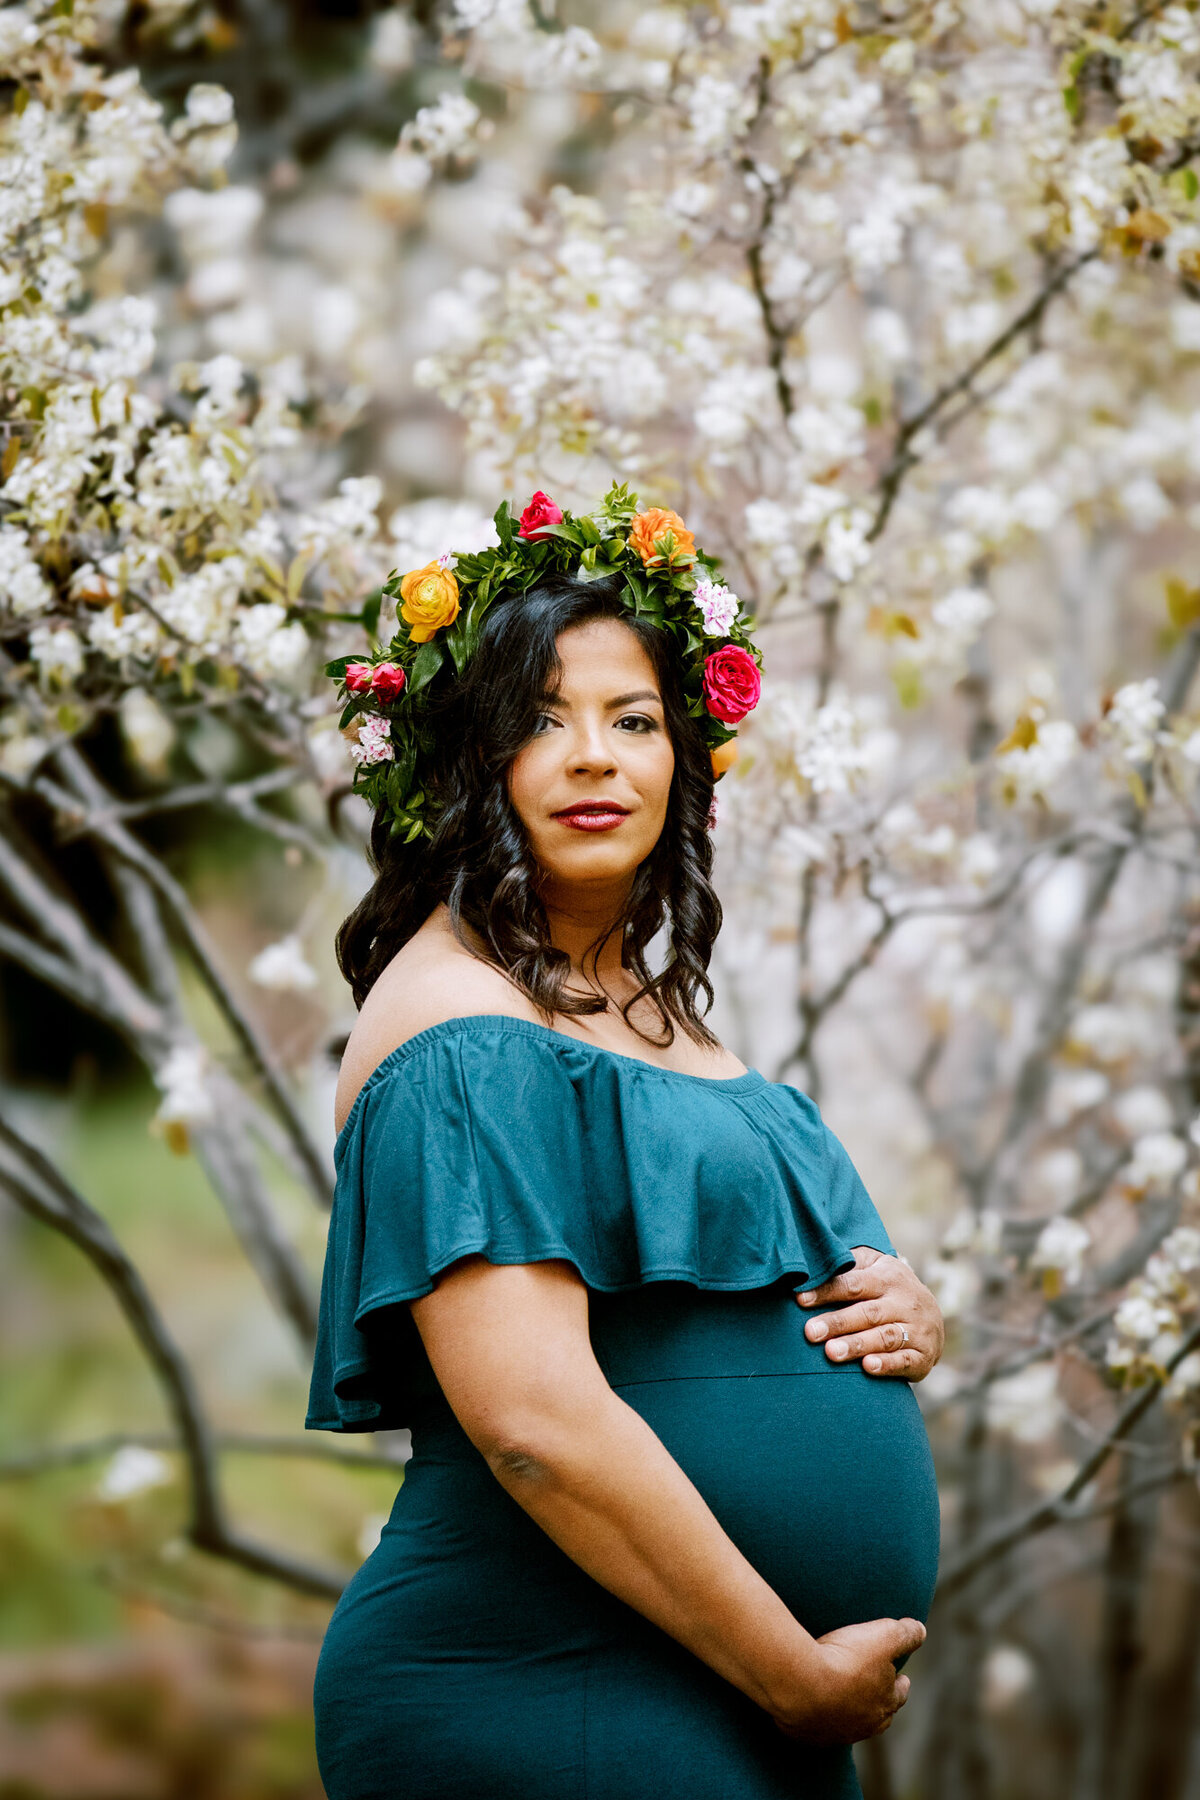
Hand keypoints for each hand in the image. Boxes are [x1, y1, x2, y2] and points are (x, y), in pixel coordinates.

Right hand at [771, 1617, 926, 1744]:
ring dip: (849, 1711)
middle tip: (874, 1690)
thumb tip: (921, 1630)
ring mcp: (836, 1733)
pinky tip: (813, 1706)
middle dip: (878, 1702)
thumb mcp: (883, 1636)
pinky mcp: (808, 1735)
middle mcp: (864, 1725)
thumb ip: (906, 1634)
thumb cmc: (845, 1660)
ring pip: (849, 1724)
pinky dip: (819, 1718)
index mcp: (885, 1703)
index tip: (901, 1677)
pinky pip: (818, 1728)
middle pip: (877, 1716)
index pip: (899, 1694)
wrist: (800, 1683)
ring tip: (843, 1698)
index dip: (900, 1683)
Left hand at [795, 1246, 944, 1378]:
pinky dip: (887, 1364)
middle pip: (868, 1312)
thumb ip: (848, 1265)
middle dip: (838, 1322)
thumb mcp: (874, 1267)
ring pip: (885, 1337)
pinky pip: (905, 1360)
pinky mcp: (923, 1355)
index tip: (800, 1299)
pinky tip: (868, 1366)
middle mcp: (904, 1302)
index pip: (854, 1283)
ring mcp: (916, 1329)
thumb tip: (810, 1265)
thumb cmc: (888, 1289)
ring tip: (831, 1352)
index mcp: (887, 1277)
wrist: (933, 1315)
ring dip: (857, 1345)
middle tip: (810, 1332)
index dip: (827, 1291)